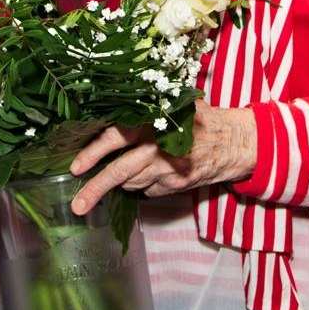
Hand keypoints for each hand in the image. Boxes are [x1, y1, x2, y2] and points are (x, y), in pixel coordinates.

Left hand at [67, 101, 256, 214]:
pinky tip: (149, 173)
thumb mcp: (172, 104)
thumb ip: (144, 107)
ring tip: (117, 176)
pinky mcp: (176, 186)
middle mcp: (158, 149)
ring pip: (132, 184)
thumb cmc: (199, 119)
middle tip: (78, 205)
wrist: (233, 142)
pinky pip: (147, 190)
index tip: (75, 168)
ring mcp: (168, 171)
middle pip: (120, 172)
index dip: (93, 152)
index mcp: (153, 124)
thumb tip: (105, 107)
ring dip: (121, 183)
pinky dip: (142, 185)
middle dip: (95, 189)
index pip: (116, 138)